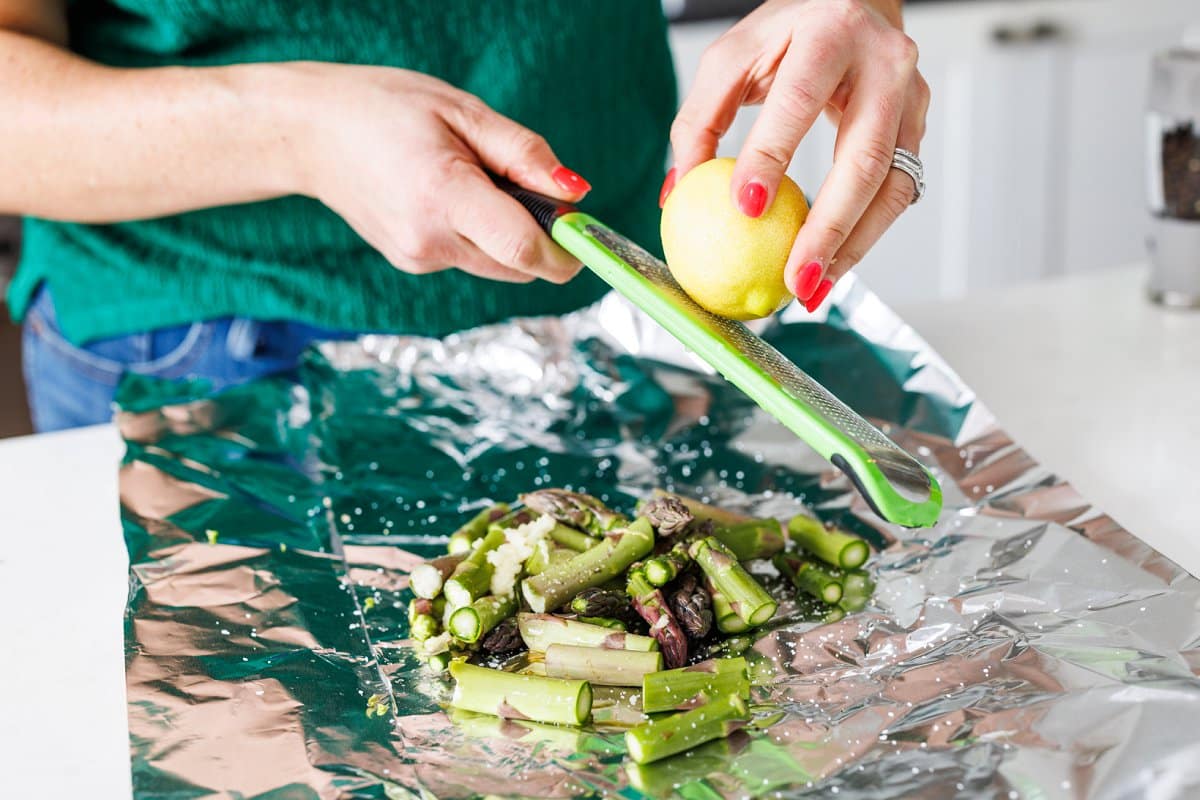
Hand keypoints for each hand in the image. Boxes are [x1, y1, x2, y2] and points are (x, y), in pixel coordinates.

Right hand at [298, 64, 589, 283]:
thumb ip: (524, 156)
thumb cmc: (385, 108)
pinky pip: (470, 257)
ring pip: (497, 264)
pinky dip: (479, 233)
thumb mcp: (462, 111)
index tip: (584, 233)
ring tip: (473, 180)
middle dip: (542, 238)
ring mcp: (418, 259)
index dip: (566, 249)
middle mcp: (430, 240)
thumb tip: (578, 194)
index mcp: (444, 196)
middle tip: (529, 188)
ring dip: (509, 235)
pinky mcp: (413, 263)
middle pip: (519, 265)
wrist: (309, 133)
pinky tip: (447, 193)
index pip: (524, 250)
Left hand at [667, 0, 929, 309]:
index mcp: (830, 32)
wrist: (855, 2)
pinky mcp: (919, 126)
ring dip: (853, 247)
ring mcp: (911, 97)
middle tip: (793, 277)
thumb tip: (678, 194)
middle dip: (828, 227)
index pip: (798, 99)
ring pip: (891, 186)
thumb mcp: (731, 59)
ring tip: (813, 288)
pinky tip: (832, 266)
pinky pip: (897, 192)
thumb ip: (699, 121)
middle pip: (863, 157)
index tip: (743, 207)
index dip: (772, 154)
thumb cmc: (788, 34)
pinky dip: (864, 236)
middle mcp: (883, 63)